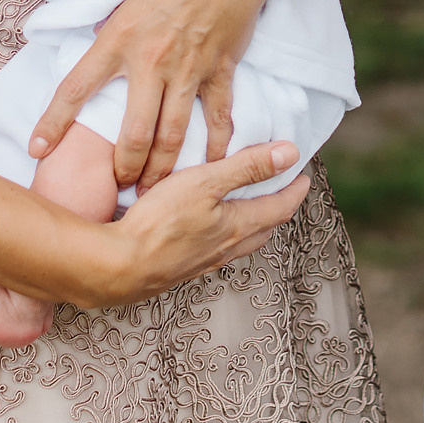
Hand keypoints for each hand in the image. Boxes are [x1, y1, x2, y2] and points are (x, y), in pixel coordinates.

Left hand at [30, 0, 287, 190]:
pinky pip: (217, 118)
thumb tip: (102, 52)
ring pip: (172, 135)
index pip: (76, 87)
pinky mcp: (221, 70)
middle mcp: (151, 59)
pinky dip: (216, 146)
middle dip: (123, 169)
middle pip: (132, 133)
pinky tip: (211, 166)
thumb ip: (117, 31)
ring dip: (161, 169)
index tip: (37, 150)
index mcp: (120, 37)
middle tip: (117, 188)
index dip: (53, 122)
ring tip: (152, 192)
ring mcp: (189, 68)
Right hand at [86, 141, 310, 305]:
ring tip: (248, 208)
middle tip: (281, 191)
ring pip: (239, 243)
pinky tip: (208, 230)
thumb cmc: (159, 223)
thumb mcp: (205, 182)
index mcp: (238, 227)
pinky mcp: (181, 269)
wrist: (120, 267)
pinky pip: (215, 251)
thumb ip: (247, 167)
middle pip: (263, 229)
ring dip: (251, 225)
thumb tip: (289, 153)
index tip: (303, 177)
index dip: (294, 191)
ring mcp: (203, 262)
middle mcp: (226, 249)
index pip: (279, 208)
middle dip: (277, 209)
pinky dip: (224, 237)